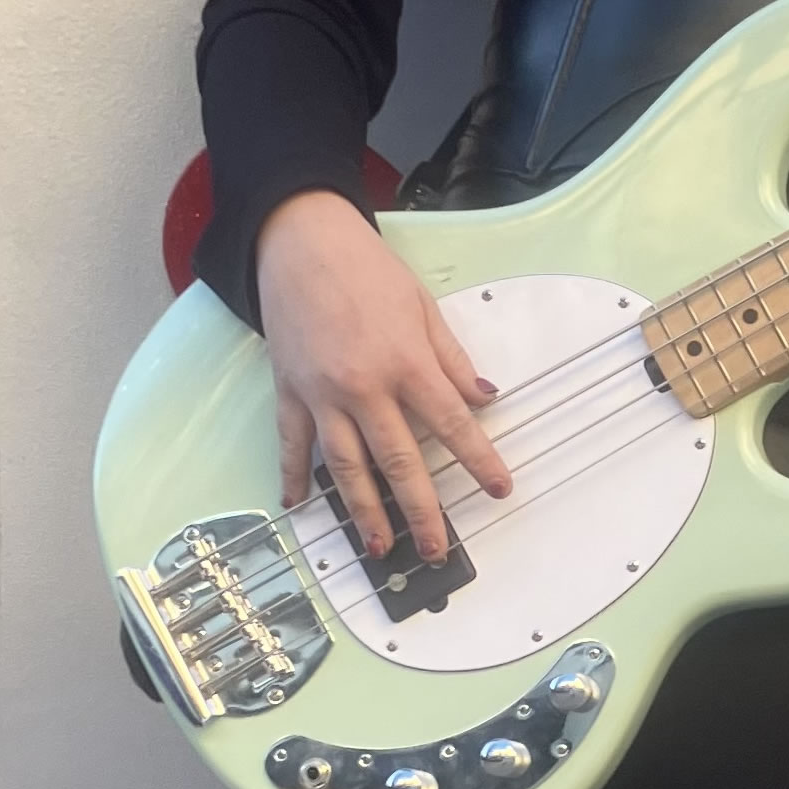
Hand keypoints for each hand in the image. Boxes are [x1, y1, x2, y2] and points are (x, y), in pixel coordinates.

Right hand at [253, 188, 508, 562]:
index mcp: (404, 362)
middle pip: (397, 461)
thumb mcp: (422, 306)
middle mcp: (362, 386)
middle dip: (421, 510)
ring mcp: (321, 393)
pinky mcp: (289, 391)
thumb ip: (452, 359)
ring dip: (364, 511)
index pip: (451, 423)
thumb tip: (484, 397)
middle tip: (437, 547)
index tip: (498, 487)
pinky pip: (293, 444)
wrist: (299, 241)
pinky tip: (299, 505)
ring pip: (345, 466)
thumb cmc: (365, 269)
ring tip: (380, 546)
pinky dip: (294, 477)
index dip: (479, 459)